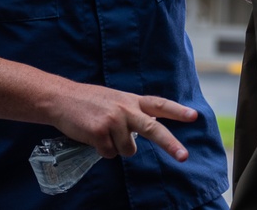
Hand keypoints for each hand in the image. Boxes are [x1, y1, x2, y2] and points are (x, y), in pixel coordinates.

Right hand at [52, 84, 197, 161]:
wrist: (61, 99)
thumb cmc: (90, 102)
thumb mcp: (116, 100)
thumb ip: (134, 112)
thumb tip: (151, 126)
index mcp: (132, 100)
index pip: (159, 105)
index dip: (177, 111)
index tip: (194, 116)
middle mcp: (126, 109)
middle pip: (153, 128)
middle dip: (170, 144)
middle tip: (184, 156)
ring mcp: (113, 120)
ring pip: (128, 150)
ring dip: (116, 147)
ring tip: (103, 132)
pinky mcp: (99, 132)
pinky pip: (109, 153)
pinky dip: (102, 150)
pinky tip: (93, 136)